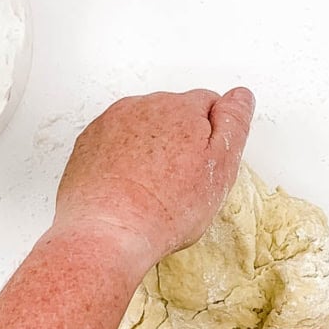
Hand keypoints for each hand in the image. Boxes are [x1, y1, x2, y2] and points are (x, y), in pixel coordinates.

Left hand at [55, 88, 254, 266]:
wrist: (107, 231)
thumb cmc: (165, 209)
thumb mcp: (220, 168)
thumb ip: (233, 123)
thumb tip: (240, 96)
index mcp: (181, 108)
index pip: (209, 103)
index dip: (212, 137)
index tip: (204, 165)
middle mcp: (144, 106)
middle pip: (173, 113)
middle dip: (180, 140)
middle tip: (180, 182)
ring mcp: (111, 122)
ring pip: (142, 127)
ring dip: (150, 148)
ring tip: (151, 187)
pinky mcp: (89, 142)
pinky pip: (114, 141)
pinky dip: (122, 158)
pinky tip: (127, 187)